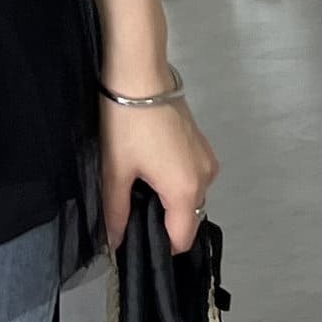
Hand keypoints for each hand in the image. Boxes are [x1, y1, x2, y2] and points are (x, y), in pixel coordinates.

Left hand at [99, 89, 219, 255]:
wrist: (140, 75)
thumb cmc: (126, 124)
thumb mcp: (115, 170)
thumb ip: (116, 211)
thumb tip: (114, 242)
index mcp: (186, 190)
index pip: (182, 238)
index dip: (160, 247)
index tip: (136, 241)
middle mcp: (205, 178)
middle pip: (187, 217)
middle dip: (162, 221)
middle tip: (129, 210)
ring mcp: (206, 159)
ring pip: (189, 196)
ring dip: (167, 199)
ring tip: (136, 184)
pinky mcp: (201, 144)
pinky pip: (191, 176)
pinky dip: (173, 180)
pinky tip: (148, 168)